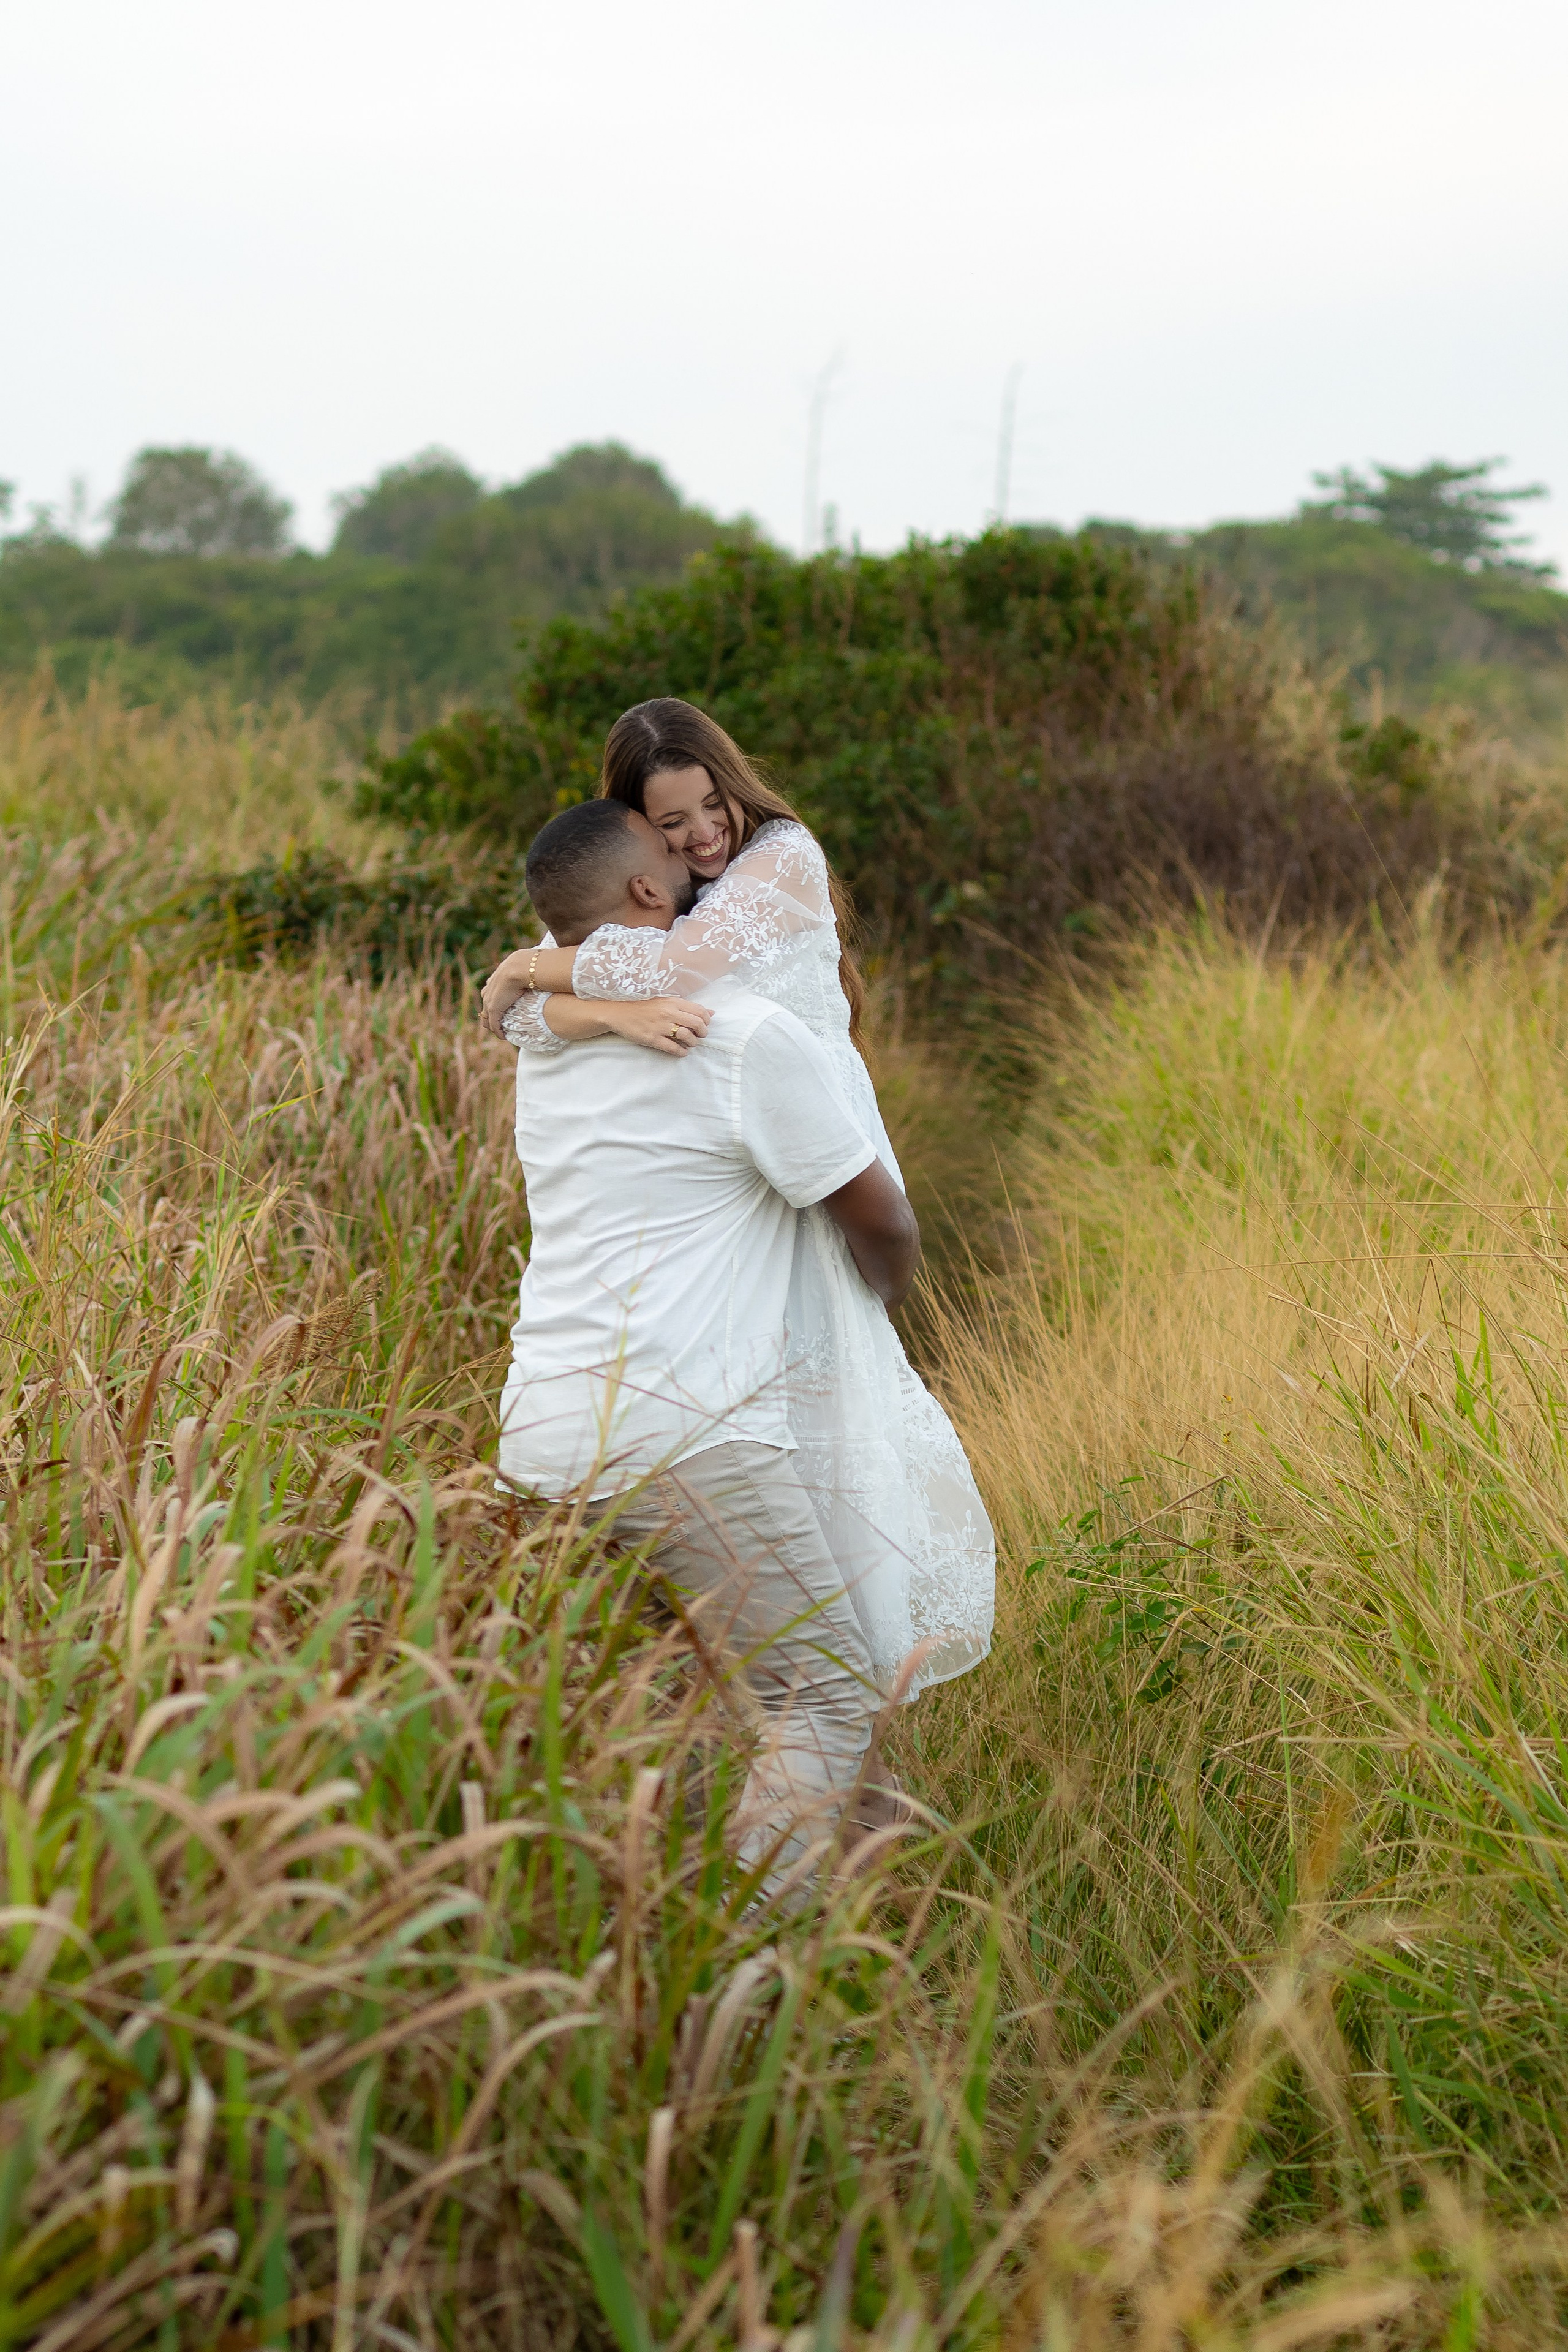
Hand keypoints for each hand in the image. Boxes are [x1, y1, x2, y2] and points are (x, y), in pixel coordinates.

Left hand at [481, 947, 536, 1037]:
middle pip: (485, 1009)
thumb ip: (524, 974)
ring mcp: (489, 1001)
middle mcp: (488, 991)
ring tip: (501, 1033)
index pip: (489, 995)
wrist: (521, 968)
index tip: (501, 1010)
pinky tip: (503, 1036)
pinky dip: (498, 1031)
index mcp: (493, 981)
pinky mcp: (494, 1009)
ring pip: (487, 1019)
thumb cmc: (526, 967)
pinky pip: (494, 1024)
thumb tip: (536, 973)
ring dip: (493, 1027)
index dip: (493, 1004)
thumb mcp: (522, 970)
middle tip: (499, 1026)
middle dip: (490, 1018)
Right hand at [598, 998, 713, 1055]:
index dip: (706, 1021)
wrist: (619, 1013)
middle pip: (696, 1024)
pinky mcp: (652, 1038)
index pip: (699, 1011)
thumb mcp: (666, 1002)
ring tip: (690, 1044)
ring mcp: (660, 1026)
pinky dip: (681, 1052)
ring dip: (693, 1043)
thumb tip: (711, 1012)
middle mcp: (668, 1013)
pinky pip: (672, 1048)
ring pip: (687, 1037)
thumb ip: (687, 1007)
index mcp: (672, 1002)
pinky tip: (682, 1052)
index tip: (704, 1025)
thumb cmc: (644, 1007)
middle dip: (703, 1033)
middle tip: (700, 1036)